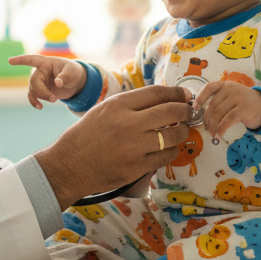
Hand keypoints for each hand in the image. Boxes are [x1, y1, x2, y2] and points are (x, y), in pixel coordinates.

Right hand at [7, 54, 87, 108]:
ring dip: (41, 97)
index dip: (21, 60)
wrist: (76, 83)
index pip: (32, 60)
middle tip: (53, 99)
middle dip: (41, 91)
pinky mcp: (41, 91)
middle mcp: (40, 71)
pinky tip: (40, 107)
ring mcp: (39, 82)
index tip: (10, 61)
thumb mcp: (72, 72)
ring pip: (33, 90)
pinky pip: (33, 96)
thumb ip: (65, 77)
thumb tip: (57, 83)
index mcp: (46, 63)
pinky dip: (35, 102)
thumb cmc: (73, 72)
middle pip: (33, 81)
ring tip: (53, 100)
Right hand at [34, 85, 194, 208]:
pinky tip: (170, 148)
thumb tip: (162, 99)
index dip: (176, 92)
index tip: (185, 95)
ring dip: (182, 132)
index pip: (157, 93)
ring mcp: (134, 146)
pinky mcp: (138, 166)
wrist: (70, 165)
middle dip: (186, 111)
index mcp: (119, 104)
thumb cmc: (87, 134)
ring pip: (173, 135)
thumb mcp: (105, 109)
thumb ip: (131, 104)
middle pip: (170, 111)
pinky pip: (166, 156)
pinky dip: (172, 151)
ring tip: (181, 130)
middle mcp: (128, 123)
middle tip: (190, 112)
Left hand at [195, 81, 260, 139]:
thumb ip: (220, 100)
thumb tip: (203, 115)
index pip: (209, 88)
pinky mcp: (242, 109)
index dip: (200, 98)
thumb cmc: (244, 103)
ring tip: (213, 134)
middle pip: (213, 105)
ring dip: (213, 126)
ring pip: (219, 114)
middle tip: (207, 129)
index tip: (194, 108)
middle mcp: (230, 89)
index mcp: (225, 85)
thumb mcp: (232, 96)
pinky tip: (218, 135)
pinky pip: (227, 120)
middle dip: (208, 119)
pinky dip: (221, 129)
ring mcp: (237, 98)